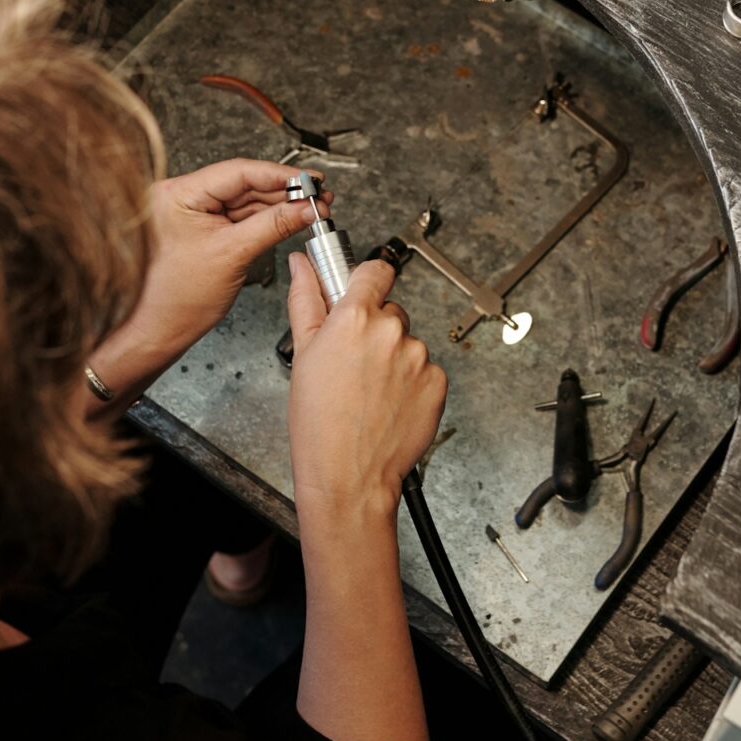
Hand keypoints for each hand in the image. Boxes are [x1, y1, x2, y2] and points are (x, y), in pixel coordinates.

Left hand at [95, 159, 328, 377]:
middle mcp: (181, 197)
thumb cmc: (175, 300)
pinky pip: (239, 217)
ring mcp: (191, 213)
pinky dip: (265, 219)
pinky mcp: (201, 229)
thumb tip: (304, 208)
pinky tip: (288, 218)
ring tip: (310, 209)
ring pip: (244, 200)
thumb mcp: (233, 255)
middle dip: (284, 191)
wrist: (156, 330)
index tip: (309, 180)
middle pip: (243, 183)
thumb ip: (273, 225)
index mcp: (178, 194)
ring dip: (279, 205)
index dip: (279, 175)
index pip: (238, 172)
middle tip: (318, 196)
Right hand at [285, 255, 447, 537]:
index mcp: (355, 318)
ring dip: (393, 360)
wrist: (348, 475)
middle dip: (374, 331)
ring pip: (407, 344)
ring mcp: (419, 358)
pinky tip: (388, 404)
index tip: (360, 292)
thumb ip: (306, 300)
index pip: (375, 271)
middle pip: (389, 313)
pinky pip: (425, 371)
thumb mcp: (303, 355)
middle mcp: (392, 332)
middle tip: (353, 365)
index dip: (366, 282)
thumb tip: (302, 265)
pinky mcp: (437, 383)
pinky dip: (411, 383)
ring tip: (368, 393)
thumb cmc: (319, 424)